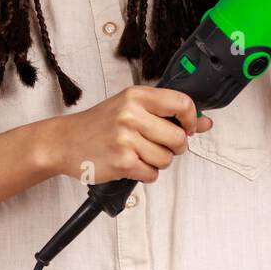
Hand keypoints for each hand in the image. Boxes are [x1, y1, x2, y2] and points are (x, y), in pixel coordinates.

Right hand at [41, 86, 210, 183]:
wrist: (64, 141)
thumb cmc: (99, 124)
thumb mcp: (130, 108)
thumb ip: (168, 113)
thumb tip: (205, 122)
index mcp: (136, 96)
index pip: (182, 103)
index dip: (192, 119)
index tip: (188, 127)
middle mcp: (131, 114)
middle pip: (179, 138)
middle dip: (174, 147)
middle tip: (156, 144)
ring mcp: (126, 139)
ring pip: (167, 159)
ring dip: (157, 162)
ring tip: (138, 153)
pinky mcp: (123, 162)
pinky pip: (152, 174)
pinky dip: (145, 173)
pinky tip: (130, 163)